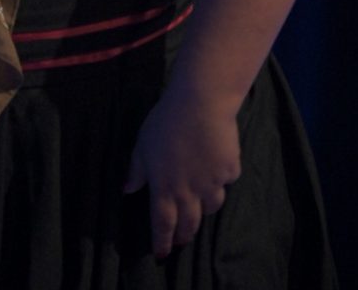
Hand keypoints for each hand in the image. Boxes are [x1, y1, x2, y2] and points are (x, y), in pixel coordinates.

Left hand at [123, 85, 241, 259]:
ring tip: (200, 205)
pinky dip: (221, 179)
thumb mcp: (142, 144)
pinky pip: (226, 181)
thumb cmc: (165, 122)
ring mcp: (212, 183)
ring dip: (204, 209)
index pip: (162, 225)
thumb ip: (136, 170)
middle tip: (182, 239)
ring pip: (211, 207)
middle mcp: (189, 193)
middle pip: (189, 224)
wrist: (201, 104)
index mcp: (164, 188)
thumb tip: (127, 190)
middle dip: (185, 235)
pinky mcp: (229, 170)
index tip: (161, 254)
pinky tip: (217, 166)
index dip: (162, 242)